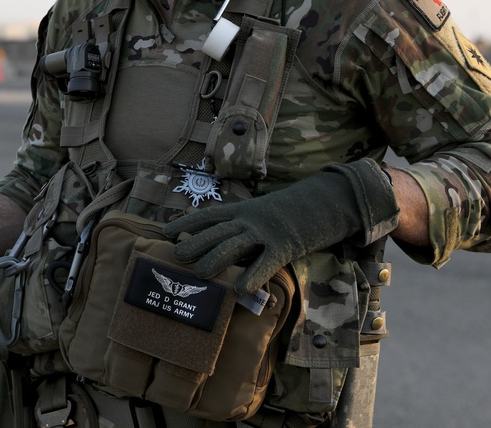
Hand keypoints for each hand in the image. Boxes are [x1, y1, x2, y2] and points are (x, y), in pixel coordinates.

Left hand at [162, 159, 399, 294]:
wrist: (325, 201)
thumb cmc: (289, 212)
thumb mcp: (260, 212)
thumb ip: (241, 224)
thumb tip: (217, 240)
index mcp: (243, 209)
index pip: (209, 215)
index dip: (186, 223)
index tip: (165, 231)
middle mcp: (250, 218)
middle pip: (216, 231)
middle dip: (194, 243)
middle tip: (175, 257)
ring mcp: (267, 231)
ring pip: (235, 245)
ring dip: (216, 260)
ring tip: (200, 274)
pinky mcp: (286, 246)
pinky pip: (266, 262)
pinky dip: (252, 275)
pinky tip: (240, 289)